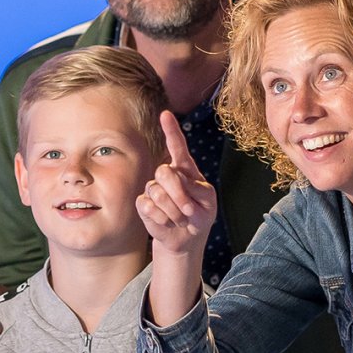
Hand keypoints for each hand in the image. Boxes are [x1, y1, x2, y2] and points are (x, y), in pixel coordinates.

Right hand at [136, 111, 216, 256]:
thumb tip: (178, 183)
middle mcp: (166, 175)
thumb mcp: (208, 202)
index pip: (177, 146)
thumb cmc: (200, 215)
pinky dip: (163, 219)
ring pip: (157, 193)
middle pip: (165, 173)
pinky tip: (168, 223)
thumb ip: (197, 189)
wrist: (187, 238)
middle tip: (190, 211)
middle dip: (179, 194)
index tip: (165, 114)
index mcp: (185, 169)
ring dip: (174, 212)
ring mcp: (152, 188)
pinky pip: (148, 207)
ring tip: (181, 219)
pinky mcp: (143, 204)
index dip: (171, 130)